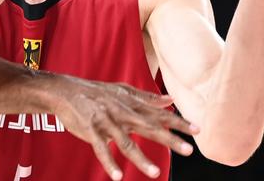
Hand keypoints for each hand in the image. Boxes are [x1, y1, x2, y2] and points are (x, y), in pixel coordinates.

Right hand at [51, 75, 198, 179]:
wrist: (65, 91)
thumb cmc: (96, 92)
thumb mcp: (122, 90)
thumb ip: (146, 97)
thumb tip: (169, 99)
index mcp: (131, 104)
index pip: (158, 114)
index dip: (177, 122)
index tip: (198, 129)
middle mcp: (122, 112)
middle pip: (149, 127)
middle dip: (170, 139)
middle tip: (189, 150)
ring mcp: (106, 122)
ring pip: (126, 143)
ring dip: (141, 159)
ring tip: (156, 173)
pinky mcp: (91, 130)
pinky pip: (101, 149)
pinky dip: (109, 162)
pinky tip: (117, 176)